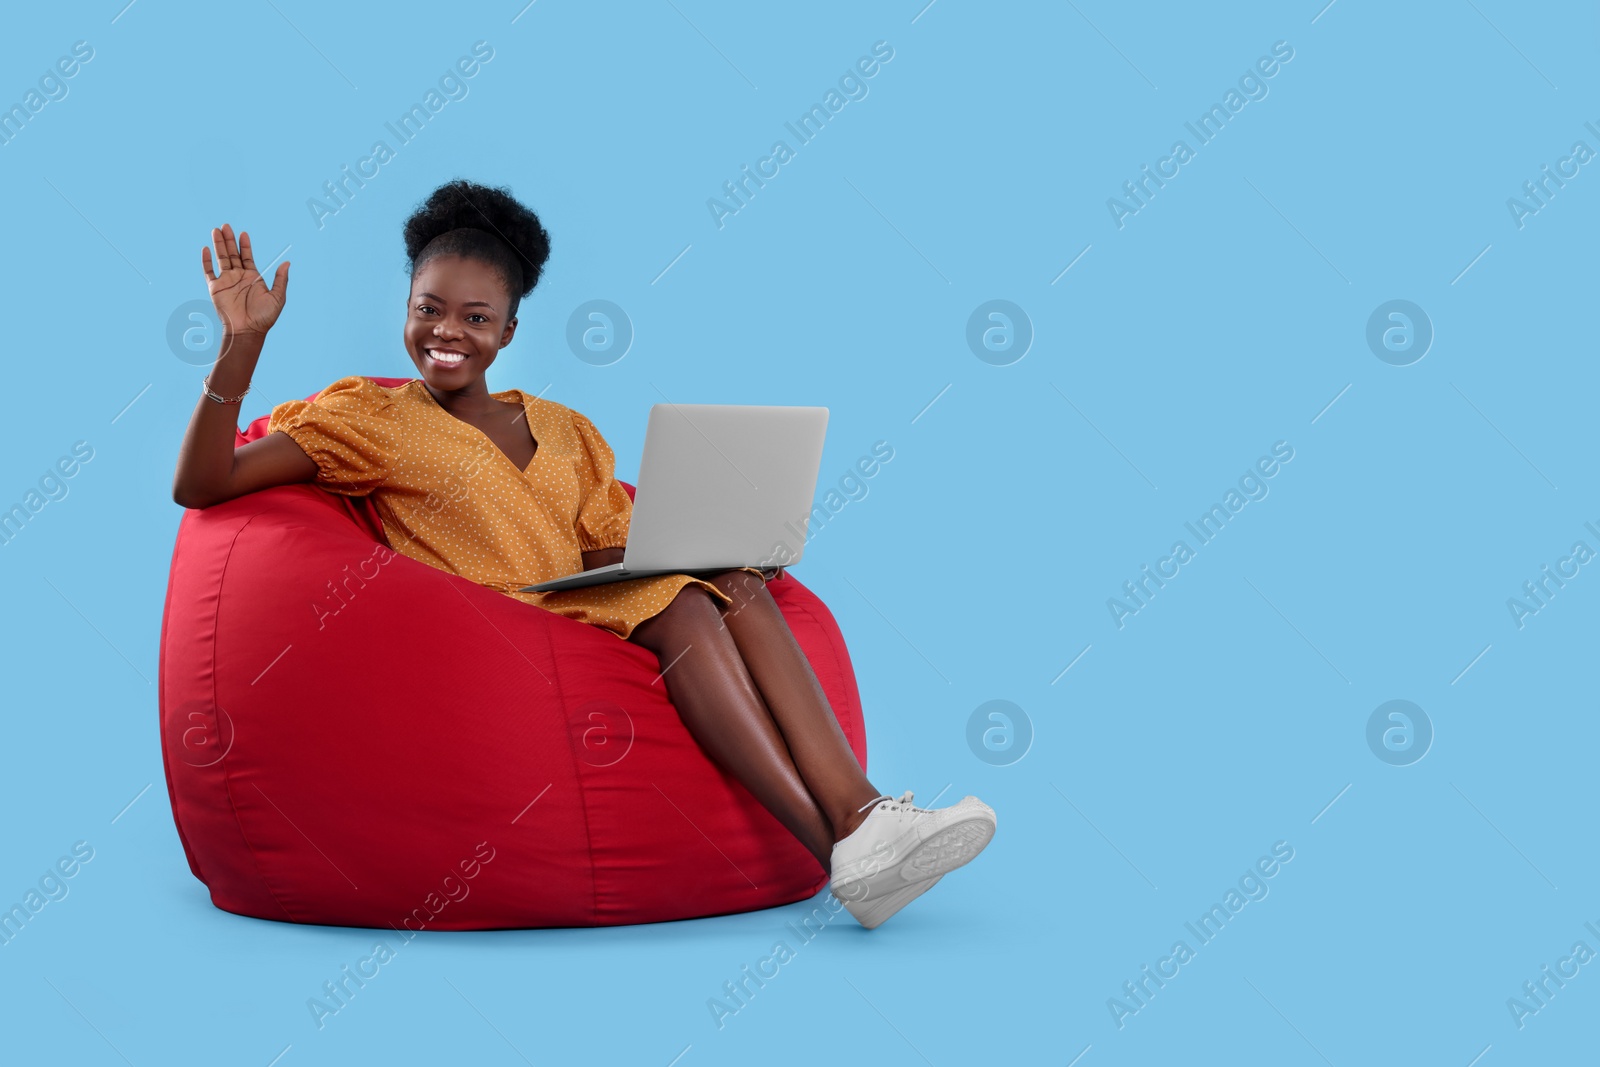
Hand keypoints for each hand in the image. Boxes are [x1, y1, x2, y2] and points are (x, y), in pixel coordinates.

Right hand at [201, 223, 288, 338]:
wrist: (248, 330)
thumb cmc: (264, 317)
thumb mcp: (278, 297)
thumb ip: (281, 279)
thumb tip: (287, 263)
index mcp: (253, 278)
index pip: (247, 257)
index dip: (245, 245)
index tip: (244, 233)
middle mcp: (238, 277)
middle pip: (232, 254)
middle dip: (229, 240)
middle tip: (225, 225)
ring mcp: (226, 281)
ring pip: (221, 258)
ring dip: (218, 244)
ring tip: (216, 230)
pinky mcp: (215, 288)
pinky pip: (208, 272)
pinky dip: (206, 260)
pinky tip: (206, 249)